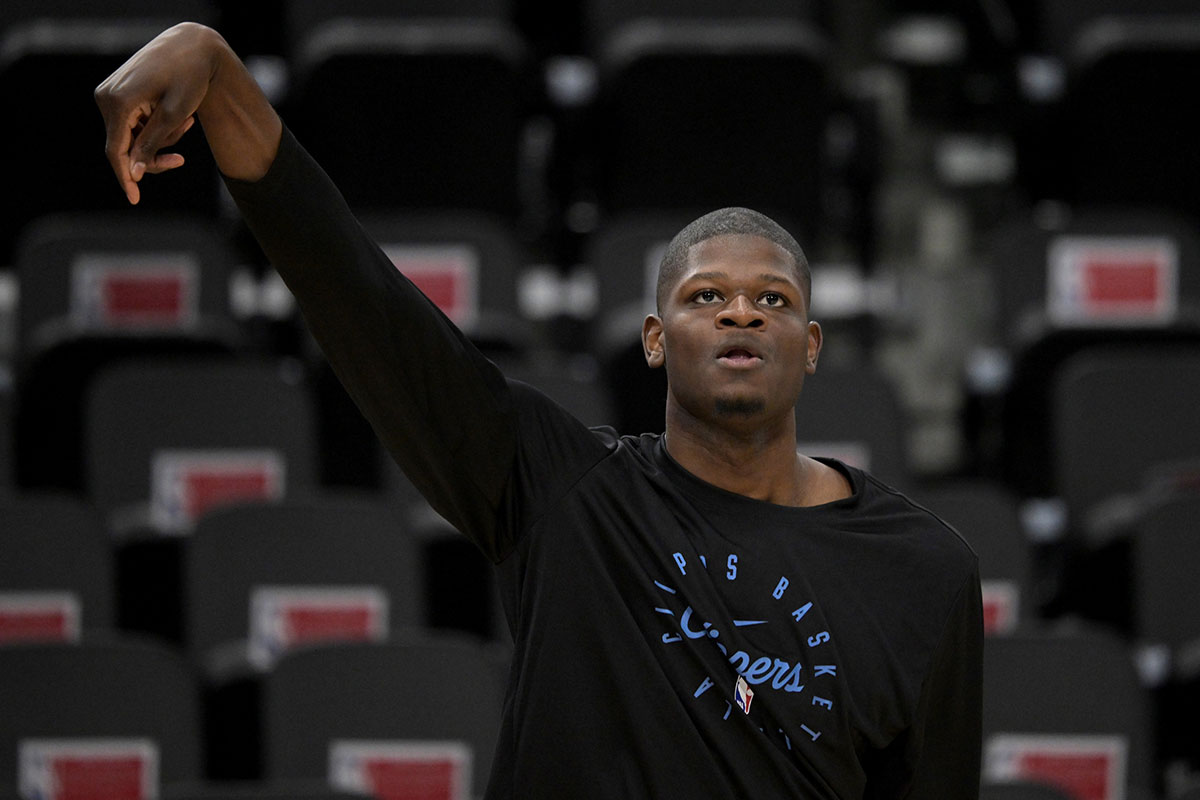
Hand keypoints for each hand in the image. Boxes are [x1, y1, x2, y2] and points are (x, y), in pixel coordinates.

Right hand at [95, 22, 221, 204]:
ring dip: (161, 138)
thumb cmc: (189, 77)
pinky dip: (157, 127)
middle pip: (126, 147)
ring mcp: (111, 95)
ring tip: (188, 123)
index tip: (134, 200)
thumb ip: (152, 145)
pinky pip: (136, 124)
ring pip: (133, 137)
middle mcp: (107, 97)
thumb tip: (134, 173)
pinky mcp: (119, 94)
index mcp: (117, 102)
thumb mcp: (175, 115)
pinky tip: (182, 117)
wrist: (192, 46)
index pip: (117, 151)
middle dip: (155, 155)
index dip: (126, 178)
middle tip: (181, 161)